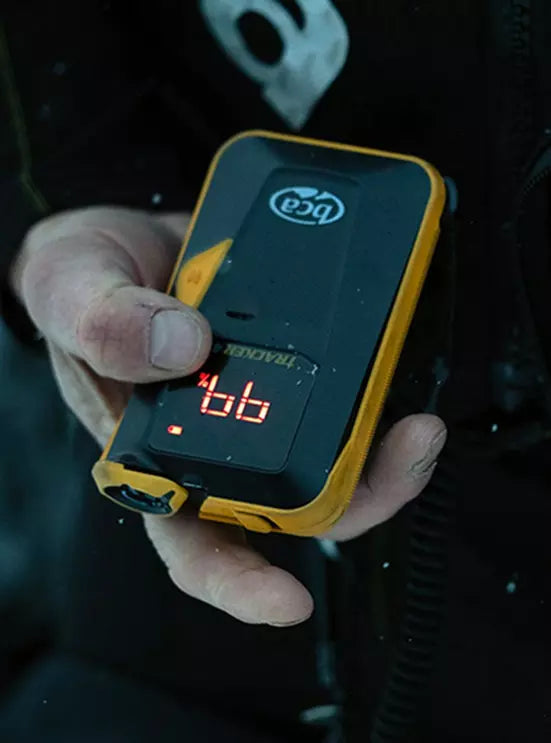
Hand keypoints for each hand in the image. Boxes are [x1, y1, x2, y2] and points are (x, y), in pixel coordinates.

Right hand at [11, 207, 445, 626]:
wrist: (121, 234)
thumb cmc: (80, 280)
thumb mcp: (71, 292)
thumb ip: (105, 323)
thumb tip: (182, 349)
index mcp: (151, 459)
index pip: (196, 545)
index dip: (239, 583)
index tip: (288, 602)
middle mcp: (213, 446)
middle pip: (292, 510)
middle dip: (356, 501)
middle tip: (405, 454)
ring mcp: (256, 406)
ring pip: (328, 459)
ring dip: (380, 454)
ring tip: (417, 425)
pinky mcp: (285, 362)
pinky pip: (336, 392)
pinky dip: (371, 391)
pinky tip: (391, 368)